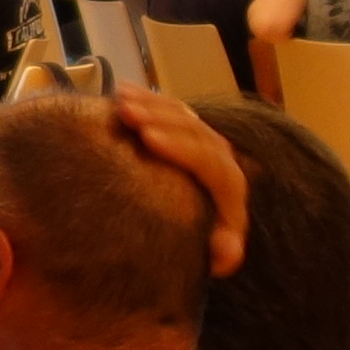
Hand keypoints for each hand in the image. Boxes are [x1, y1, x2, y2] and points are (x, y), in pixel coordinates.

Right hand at [101, 84, 250, 273]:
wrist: (195, 240)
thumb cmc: (195, 251)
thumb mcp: (209, 258)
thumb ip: (221, 254)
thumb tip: (226, 247)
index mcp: (230, 190)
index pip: (212, 162)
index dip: (181, 148)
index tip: (147, 138)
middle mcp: (222, 160)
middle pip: (196, 131)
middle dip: (161, 117)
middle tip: (126, 112)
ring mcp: (203, 142)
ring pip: (182, 114)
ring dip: (150, 104)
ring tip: (118, 100)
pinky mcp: (186, 133)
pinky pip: (169, 110)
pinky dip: (146, 99)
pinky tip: (119, 91)